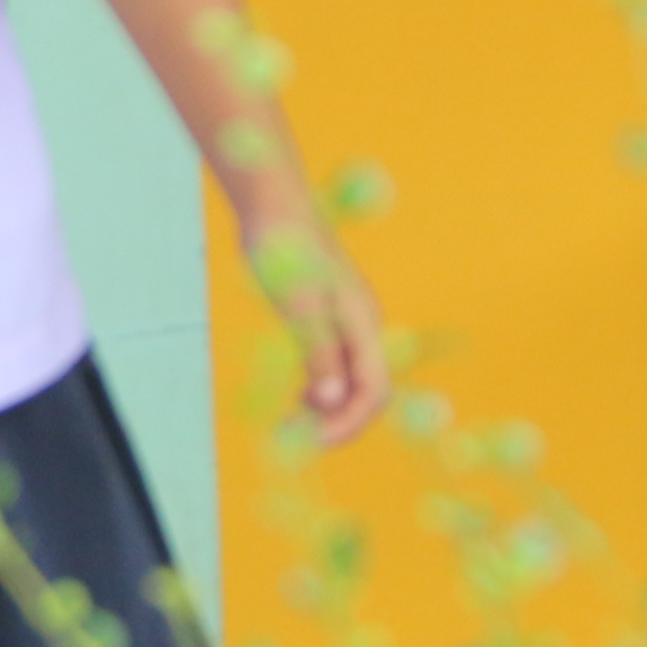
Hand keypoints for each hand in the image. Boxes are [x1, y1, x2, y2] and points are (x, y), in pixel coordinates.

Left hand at [251, 226, 391, 446]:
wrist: (273, 205)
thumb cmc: (286, 247)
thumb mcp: (298, 304)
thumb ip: (318, 352)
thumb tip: (332, 399)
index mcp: (364, 322)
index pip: (374, 390)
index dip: (348, 423)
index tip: (311, 441)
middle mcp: (363, 326)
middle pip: (365, 392)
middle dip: (335, 422)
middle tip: (293, 440)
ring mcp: (346, 323)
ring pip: (348, 382)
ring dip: (325, 410)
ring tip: (290, 426)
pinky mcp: (327, 318)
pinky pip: (332, 367)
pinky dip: (317, 390)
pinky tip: (296, 401)